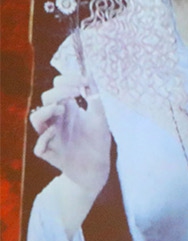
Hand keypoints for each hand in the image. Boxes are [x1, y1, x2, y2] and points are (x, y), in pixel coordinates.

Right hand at [29, 79, 110, 200]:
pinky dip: (45, 138)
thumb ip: (94, 96)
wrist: (97, 168)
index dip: (65, 80)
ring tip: (62, 109)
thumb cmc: (96, 141)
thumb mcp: (99, 117)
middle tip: (75, 93)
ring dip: (46, 111)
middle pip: (46, 99)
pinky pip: (39, 147)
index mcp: (67, 110)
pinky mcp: (50, 154)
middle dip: (58, 92)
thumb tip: (89, 72)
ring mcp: (51, 136)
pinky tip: (56, 133)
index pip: (57, 88)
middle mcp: (56, 120)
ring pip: (35, 119)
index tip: (82, 80)